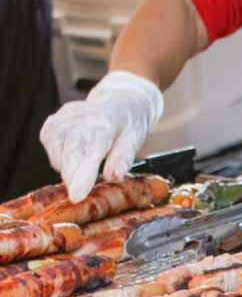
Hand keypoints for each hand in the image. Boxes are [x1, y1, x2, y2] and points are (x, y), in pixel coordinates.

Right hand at [40, 71, 163, 201]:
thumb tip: (112, 177)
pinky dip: (60, 157)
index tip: (76, 195)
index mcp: (105, 123)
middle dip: (72, 177)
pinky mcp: (52, 122)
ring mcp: (63, 118)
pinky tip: (74, 155)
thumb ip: (123, 158)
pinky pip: (50, 146)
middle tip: (80, 194)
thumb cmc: (128, 124)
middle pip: (69, 154)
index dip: (82, 176)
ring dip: (68, 167)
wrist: (118, 101)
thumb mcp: (135, 140)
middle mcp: (80, 118)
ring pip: (57, 153)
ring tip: (86, 164)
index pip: (90, 152)